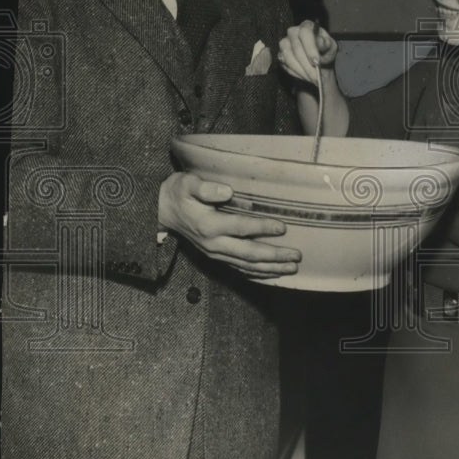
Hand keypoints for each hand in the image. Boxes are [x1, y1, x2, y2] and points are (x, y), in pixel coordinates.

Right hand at [158, 172, 300, 278]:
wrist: (161, 211)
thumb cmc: (178, 193)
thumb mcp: (187, 184)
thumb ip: (205, 188)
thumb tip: (227, 191)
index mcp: (209, 225)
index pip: (241, 228)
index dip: (262, 228)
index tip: (283, 228)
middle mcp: (214, 244)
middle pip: (249, 254)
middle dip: (275, 256)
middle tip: (297, 256)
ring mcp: (215, 253)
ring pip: (247, 266)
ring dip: (271, 269)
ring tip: (292, 269)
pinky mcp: (216, 257)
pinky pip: (240, 270)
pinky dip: (257, 274)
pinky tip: (273, 275)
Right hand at [278, 20, 337, 86]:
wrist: (318, 64)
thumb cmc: (325, 53)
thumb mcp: (331, 48)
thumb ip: (327, 44)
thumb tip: (321, 42)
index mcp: (307, 26)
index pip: (305, 33)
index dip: (310, 48)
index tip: (316, 62)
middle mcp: (293, 31)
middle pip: (296, 47)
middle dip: (307, 65)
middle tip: (316, 77)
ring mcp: (284, 42)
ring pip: (288, 56)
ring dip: (301, 70)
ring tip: (312, 78)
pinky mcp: (280, 54)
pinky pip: (284, 64)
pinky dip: (295, 72)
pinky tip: (305, 75)